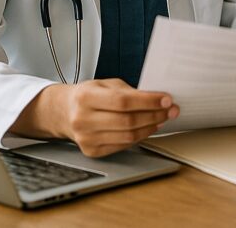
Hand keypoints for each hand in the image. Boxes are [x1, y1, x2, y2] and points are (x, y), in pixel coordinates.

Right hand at [13, 79, 177, 157]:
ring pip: (128, 136)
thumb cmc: (89, 95)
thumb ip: (130, 91)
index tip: (167, 99)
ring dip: (151, 127)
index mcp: (86, 97)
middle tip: (171, 110)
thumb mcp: (106, 84)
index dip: (148, 101)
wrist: (64, 112)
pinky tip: (149, 128)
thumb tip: (158, 99)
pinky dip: (140, 137)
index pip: (123, 101)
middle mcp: (83, 119)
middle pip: (128, 121)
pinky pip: (123, 145)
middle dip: (155, 115)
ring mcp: (86, 138)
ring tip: (163, 118)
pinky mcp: (91, 151)